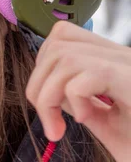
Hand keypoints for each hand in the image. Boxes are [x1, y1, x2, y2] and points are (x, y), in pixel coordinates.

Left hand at [26, 21, 130, 161]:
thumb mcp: (106, 122)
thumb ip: (78, 100)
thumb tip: (46, 89)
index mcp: (117, 63)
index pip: (64, 35)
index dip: (43, 62)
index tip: (48, 101)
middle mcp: (124, 58)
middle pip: (57, 43)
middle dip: (38, 82)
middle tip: (50, 122)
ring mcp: (130, 66)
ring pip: (65, 55)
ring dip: (50, 94)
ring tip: (61, 126)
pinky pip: (86, 75)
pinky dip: (74, 98)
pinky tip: (88, 120)